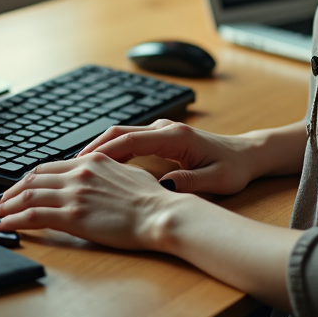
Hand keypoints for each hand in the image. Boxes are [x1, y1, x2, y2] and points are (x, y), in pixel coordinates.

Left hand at [0, 153, 171, 249]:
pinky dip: (13, 220)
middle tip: (0, 201)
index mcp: (93, 160)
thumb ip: (108, 173)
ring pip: (28, 195)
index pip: (51, 166)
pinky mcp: (72, 216)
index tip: (19, 188)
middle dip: (12, 191)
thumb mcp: (128, 174)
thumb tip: (101, 179)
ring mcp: (75, 193)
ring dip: (7, 205)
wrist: (160, 213)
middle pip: (34, 178)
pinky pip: (32, 216)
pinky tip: (3, 226)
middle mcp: (80, 172)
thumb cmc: (152, 198)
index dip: (30, 178)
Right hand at [79, 118, 262, 194]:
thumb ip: (190, 183)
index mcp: (176, 136)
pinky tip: (100, 167)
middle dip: (94, 147)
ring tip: (76, 168)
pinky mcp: (163, 137)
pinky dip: (113, 150)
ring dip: (101, 149)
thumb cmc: (234, 168)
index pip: (132, 139)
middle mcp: (167, 128)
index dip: (105, 151)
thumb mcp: (217, 181)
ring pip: (123, 134)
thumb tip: (164, 188)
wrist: (248, 154)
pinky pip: (131, 140)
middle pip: (121, 132)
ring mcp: (164, 130)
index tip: (82, 164)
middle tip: (69, 167)